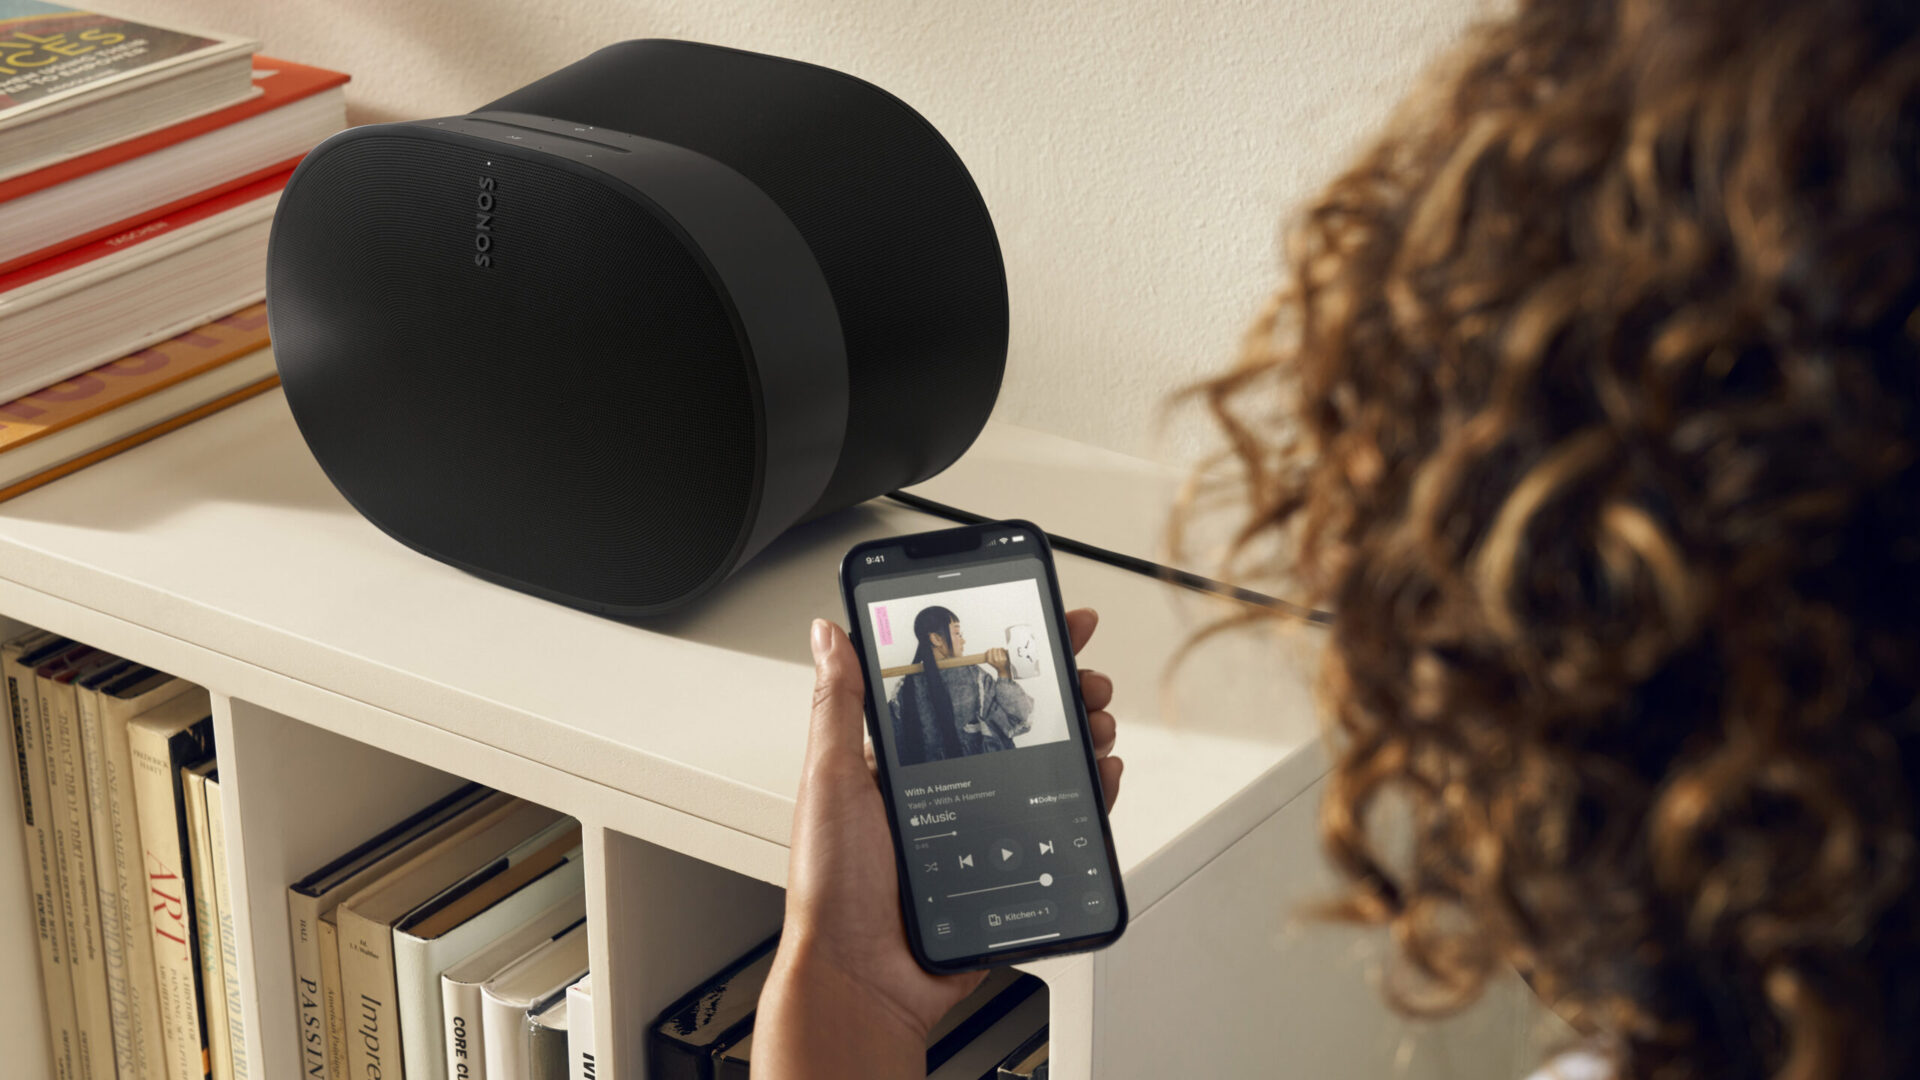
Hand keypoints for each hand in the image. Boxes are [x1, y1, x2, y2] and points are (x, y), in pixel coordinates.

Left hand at [756, 609, 1119, 1079]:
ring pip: (1045, 765)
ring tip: (1095, 719)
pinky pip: (1058, 822)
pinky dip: (1089, 795)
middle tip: (1082, 674)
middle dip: (1058, 688)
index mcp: (901, 760)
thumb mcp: (830, 780)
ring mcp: (980, 824)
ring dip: (1080, 733)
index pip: (959, 687)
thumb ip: (838, 705)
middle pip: (1015, 721)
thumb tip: (827, 632)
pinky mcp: (1009, 863)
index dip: (1002, 649)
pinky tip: (1099, 774)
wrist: (865, 978)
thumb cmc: (833, 888)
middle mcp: (945, 786)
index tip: (1038, 620)